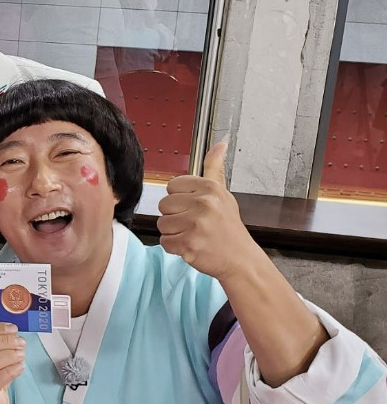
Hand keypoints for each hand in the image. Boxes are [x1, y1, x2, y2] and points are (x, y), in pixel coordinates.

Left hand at [157, 142, 260, 279]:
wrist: (241, 259)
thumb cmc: (228, 227)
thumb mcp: (223, 193)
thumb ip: (214, 168)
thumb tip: (220, 144)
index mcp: (209, 188)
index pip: (172, 186)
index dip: (180, 199)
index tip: (194, 207)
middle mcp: (203, 204)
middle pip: (164, 205)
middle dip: (175, 216)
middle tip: (194, 224)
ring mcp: (196, 225)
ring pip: (162, 224)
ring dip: (174, 233)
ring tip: (193, 235)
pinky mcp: (189, 244)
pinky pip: (165, 242)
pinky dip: (174, 247)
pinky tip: (191, 246)